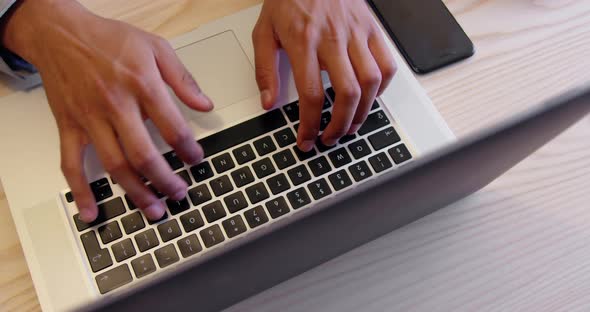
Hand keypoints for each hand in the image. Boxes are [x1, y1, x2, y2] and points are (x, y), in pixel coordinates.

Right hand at [2, 0, 212, 221]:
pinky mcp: (70, 126)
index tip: (197, 160)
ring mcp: (90, 119)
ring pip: (114, 165)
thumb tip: (205, 104)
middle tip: (180, 194)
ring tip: (154, 209)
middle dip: (165, 181)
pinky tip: (92, 212)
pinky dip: (81, 191)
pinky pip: (71, 164)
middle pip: (144, 154)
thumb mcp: (156, 47)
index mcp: (142, 85)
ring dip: (136, 192)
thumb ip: (183, 79)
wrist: (61, 33)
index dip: (189, 150)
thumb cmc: (109, 39)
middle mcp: (116, 105)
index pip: (173, 128)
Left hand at [253, 0, 396, 150]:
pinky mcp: (372, 29)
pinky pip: (387, 64)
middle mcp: (333, 39)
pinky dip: (382, 88)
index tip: (306, 140)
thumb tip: (268, 104)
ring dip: (364, 112)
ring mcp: (356, 34)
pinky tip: (369, 98)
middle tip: (331, 138)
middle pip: (347, 93)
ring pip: (371, 82)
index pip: (311, 94)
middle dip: (340, 125)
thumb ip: (264, 70)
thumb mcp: (264, 32)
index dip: (310, 124)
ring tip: (351, 125)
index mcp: (303, 42)